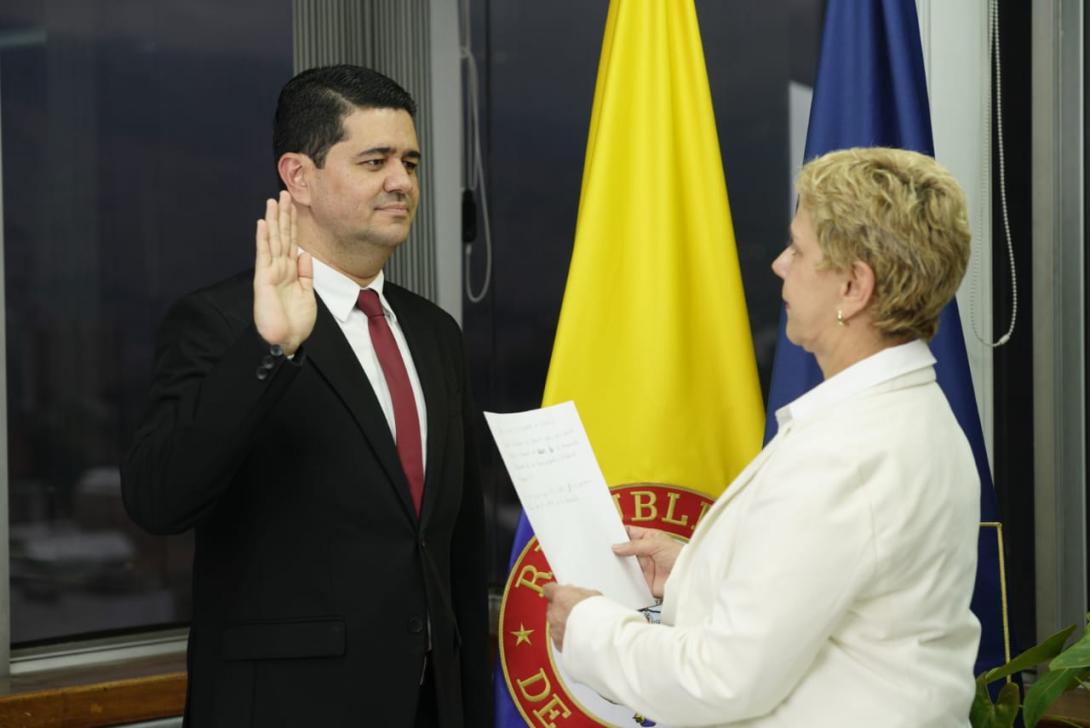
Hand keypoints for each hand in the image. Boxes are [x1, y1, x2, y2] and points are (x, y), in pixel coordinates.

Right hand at [253, 191, 315, 354]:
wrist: (286, 341)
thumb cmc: (295, 322)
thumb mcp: (307, 294)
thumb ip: (306, 273)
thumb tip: (305, 253)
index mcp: (290, 272)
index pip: (292, 242)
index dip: (293, 224)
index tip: (294, 206)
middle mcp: (279, 269)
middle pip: (282, 236)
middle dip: (283, 215)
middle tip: (284, 193)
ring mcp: (270, 272)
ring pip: (273, 240)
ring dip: (273, 220)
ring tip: (273, 200)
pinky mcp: (263, 279)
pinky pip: (264, 255)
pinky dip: (264, 238)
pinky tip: (263, 223)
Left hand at [543, 583, 599, 651]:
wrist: (600, 637)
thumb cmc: (599, 614)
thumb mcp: (593, 595)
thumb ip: (579, 593)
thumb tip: (576, 594)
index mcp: (560, 596)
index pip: (549, 589)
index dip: (554, 591)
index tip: (560, 593)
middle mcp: (554, 612)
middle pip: (552, 607)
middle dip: (561, 609)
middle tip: (575, 612)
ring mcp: (554, 628)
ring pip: (554, 623)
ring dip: (563, 623)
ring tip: (578, 627)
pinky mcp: (558, 643)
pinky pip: (558, 637)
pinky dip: (565, 636)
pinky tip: (577, 637)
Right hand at [612, 525, 683, 598]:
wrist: (688, 578)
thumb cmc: (679, 556)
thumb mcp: (656, 544)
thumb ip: (635, 546)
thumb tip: (616, 546)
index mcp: (648, 539)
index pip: (630, 533)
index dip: (618, 533)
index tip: (606, 534)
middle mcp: (644, 553)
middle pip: (625, 550)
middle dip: (615, 551)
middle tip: (602, 550)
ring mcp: (643, 567)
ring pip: (625, 565)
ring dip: (618, 566)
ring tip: (605, 563)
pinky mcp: (643, 582)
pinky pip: (629, 580)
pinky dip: (622, 580)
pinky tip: (614, 578)